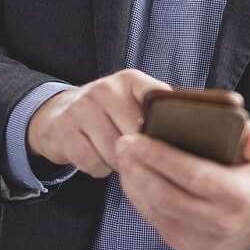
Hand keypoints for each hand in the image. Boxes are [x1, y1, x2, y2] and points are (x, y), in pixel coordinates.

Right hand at [26, 68, 168, 177]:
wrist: (58, 116)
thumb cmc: (108, 115)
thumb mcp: (131, 102)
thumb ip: (158, 111)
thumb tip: (191, 134)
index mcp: (129, 80)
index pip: (156, 97)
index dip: (165, 122)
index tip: (167, 138)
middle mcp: (105, 89)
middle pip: (136, 133)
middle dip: (140, 152)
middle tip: (139, 156)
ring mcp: (81, 108)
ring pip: (114, 151)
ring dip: (119, 163)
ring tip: (117, 156)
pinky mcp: (64, 131)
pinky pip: (93, 163)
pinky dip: (99, 168)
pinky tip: (98, 159)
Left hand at [113, 119, 249, 249]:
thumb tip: (223, 119)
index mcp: (240, 195)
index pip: (193, 176)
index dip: (160, 158)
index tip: (136, 139)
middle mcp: (222, 223)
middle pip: (166, 196)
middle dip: (138, 169)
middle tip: (122, 143)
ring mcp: (205, 242)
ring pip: (157, 212)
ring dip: (134, 184)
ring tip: (124, 159)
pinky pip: (158, 224)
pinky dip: (142, 201)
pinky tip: (135, 180)